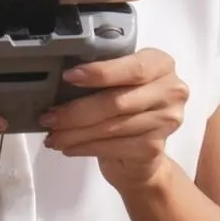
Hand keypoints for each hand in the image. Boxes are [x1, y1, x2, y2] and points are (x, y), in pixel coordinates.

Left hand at [41, 46, 189, 193]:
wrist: (142, 156)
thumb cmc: (126, 110)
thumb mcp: (119, 84)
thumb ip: (103, 77)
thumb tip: (59, 81)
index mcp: (161, 64)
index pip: (133, 68)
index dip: (100, 72)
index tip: (69, 77)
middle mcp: (171, 91)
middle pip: (117, 101)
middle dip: (77, 110)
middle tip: (48, 117)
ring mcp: (166, 121)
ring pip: (111, 127)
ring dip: (75, 133)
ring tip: (53, 135)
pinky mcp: (154, 147)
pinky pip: (112, 147)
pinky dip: (85, 147)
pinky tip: (68, 147)